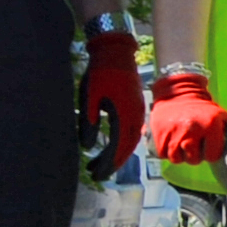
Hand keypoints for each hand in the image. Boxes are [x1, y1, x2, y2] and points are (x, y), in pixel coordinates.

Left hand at [76, 19, 145, 178]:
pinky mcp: (135, 106)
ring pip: (130, 140)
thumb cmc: (100, 72)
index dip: (107, 164)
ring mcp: (137, 111)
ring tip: (99, 162)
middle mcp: (135, 117)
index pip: (118, 148)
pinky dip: (122, 142)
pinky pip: (132, 131)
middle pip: (126, 148)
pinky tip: (111, 144)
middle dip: (112, 163)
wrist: (116, 51)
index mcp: (124, 115)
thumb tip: (88, 146)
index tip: (97, 175)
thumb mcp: (89, 97)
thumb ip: (89, 122)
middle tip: (97, 174)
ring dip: (116, 153)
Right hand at [142, 68, 226, 170]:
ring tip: (181, 141)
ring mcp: (174, 133)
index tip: (207, 145)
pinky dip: (165, 151)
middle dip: (194, 155)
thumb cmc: (202, 109)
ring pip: (177, 159)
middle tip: (193, 142)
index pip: (212, 156)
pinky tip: (171, 140)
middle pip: (193, 160)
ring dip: (179, 154)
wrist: (178, 94)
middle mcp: (192, 129)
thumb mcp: (222, 117)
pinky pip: (162, 154)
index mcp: (210, 125)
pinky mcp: (159, 134)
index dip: (210, 153)